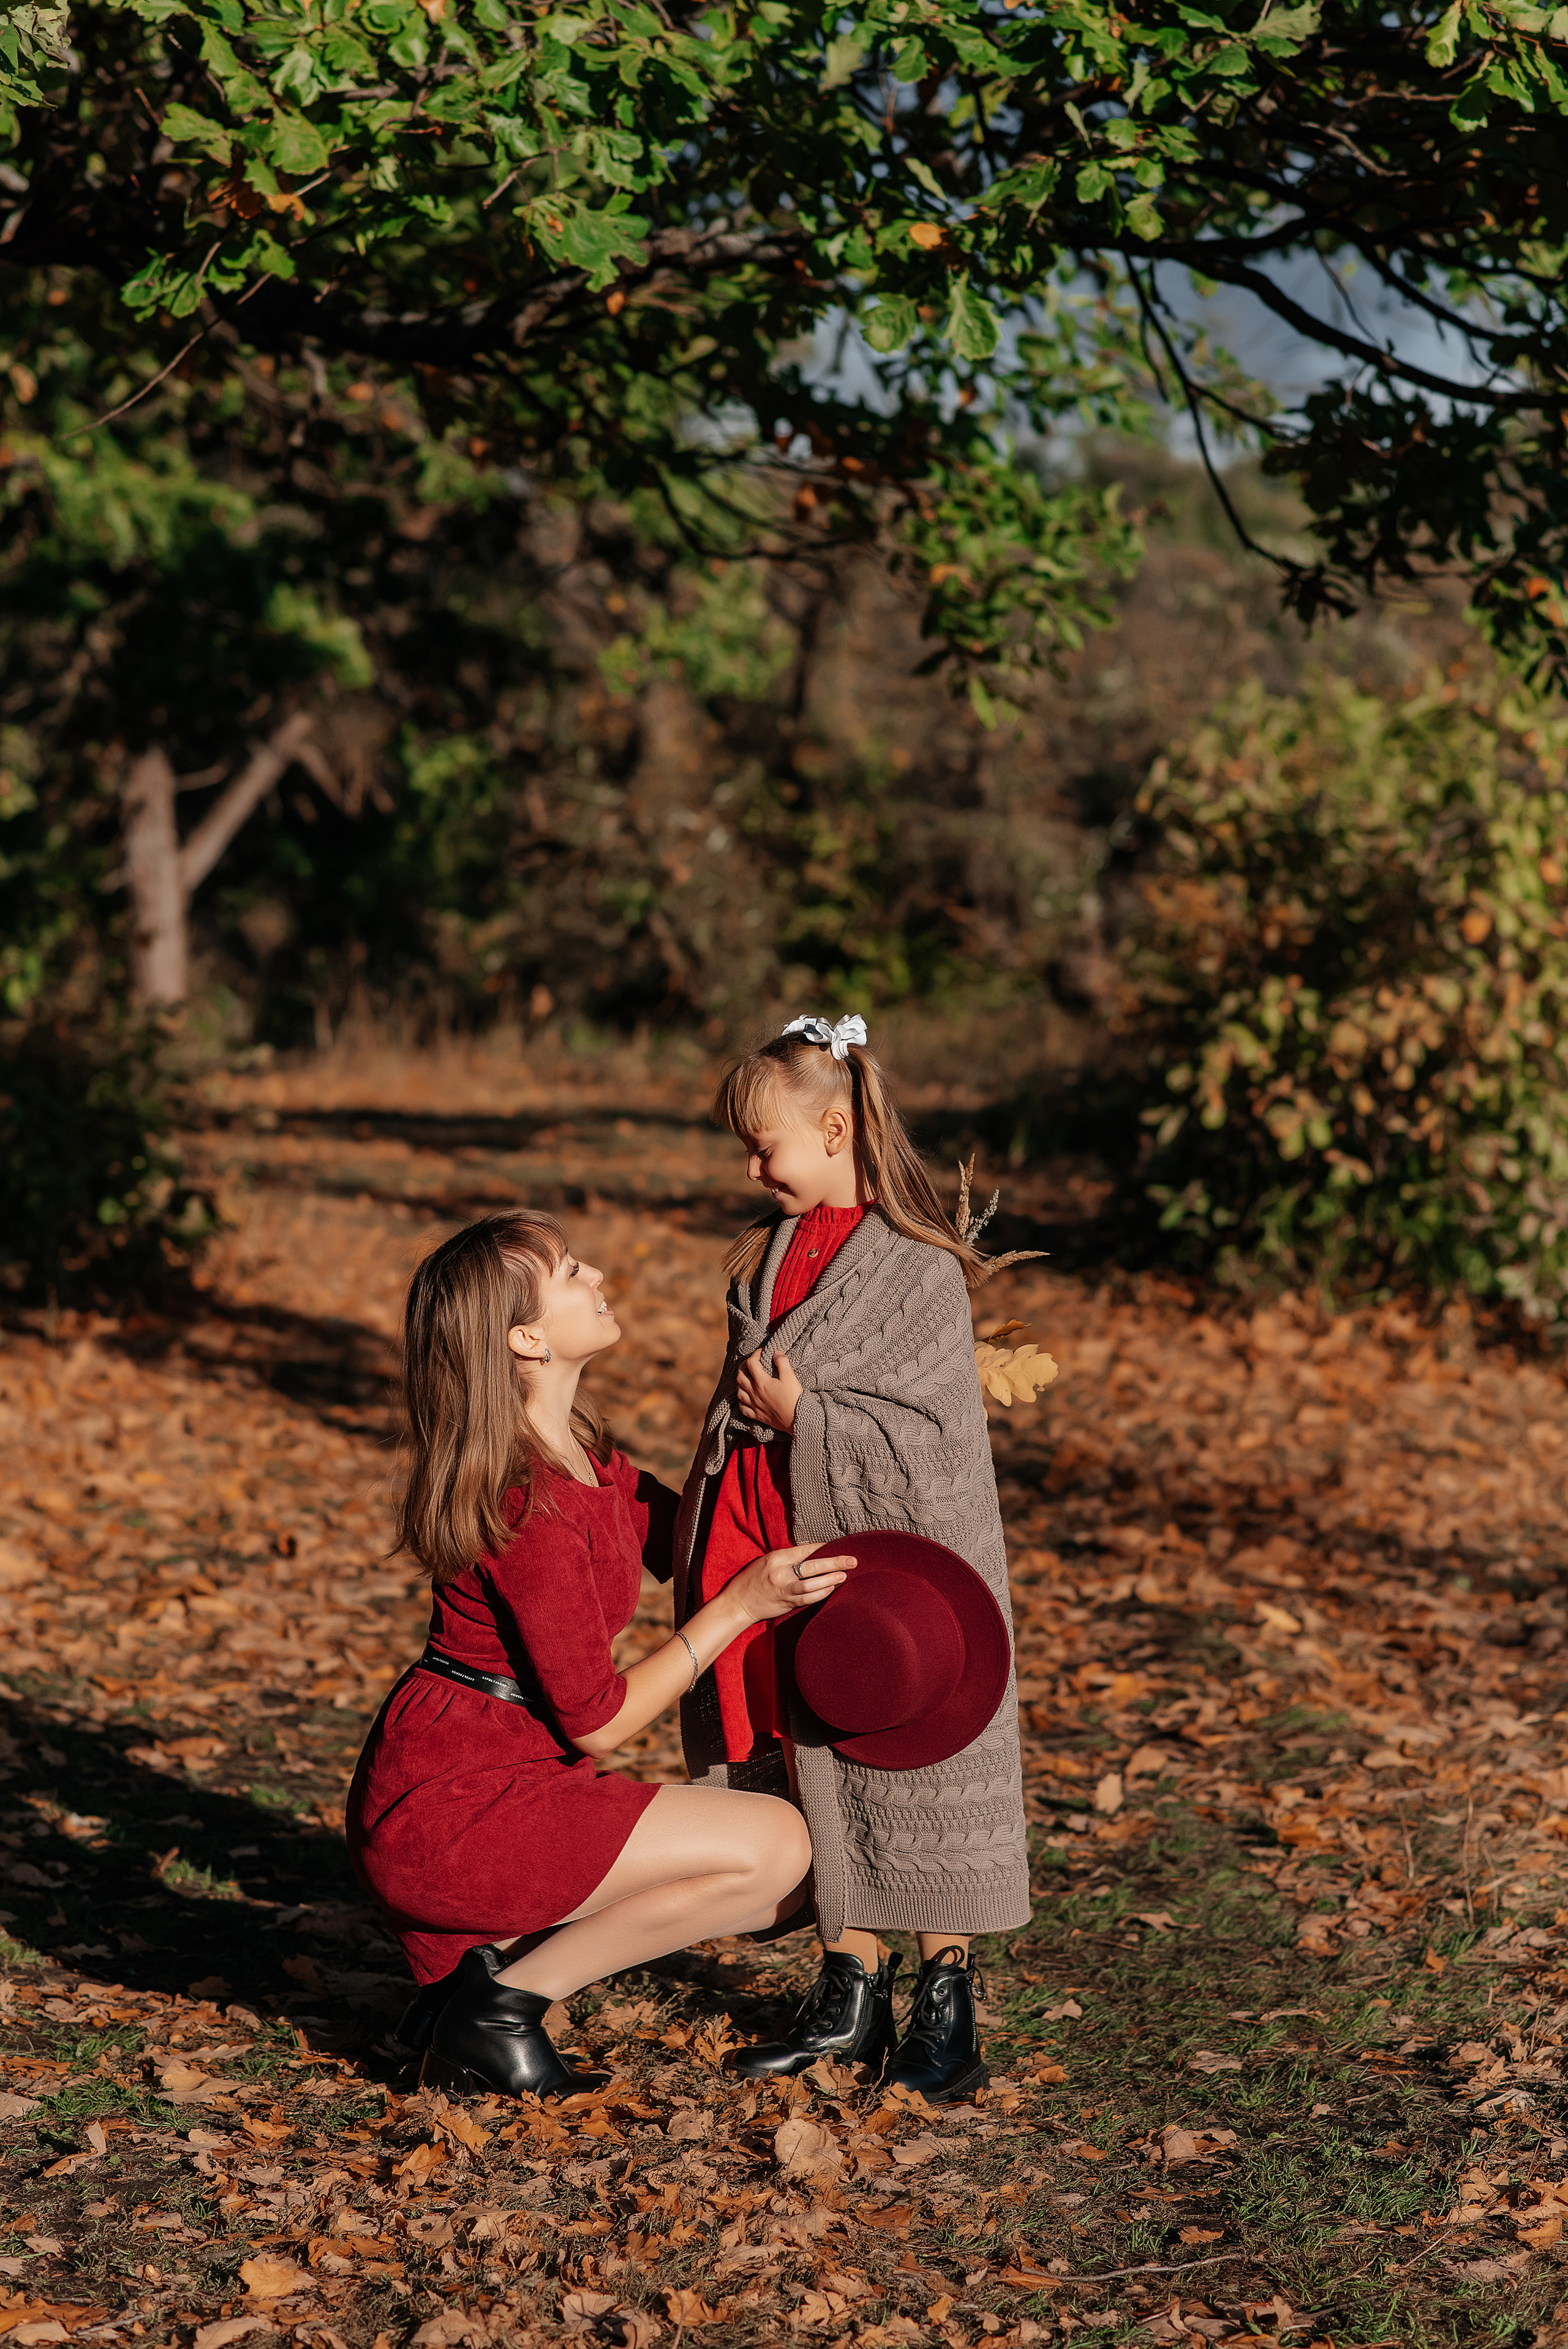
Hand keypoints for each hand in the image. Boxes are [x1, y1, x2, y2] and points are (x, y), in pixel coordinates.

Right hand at [730, 1541, 855, 1625]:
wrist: (737, 1603)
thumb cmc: (752, 1579)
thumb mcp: (767, 1561)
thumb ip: (788, 1560)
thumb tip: (814, 1556)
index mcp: (776, 1558)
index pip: (805, 1550)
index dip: (823, 1548)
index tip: (839, 1546)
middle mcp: (780, 1573)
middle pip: (812, 1566)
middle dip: (834, 1563)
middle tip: (852, 1561)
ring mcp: (783, 1589)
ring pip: (812, 1585)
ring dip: (830, 1580)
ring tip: (844, 1576)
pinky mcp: (786, 1603)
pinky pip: (807, 1599)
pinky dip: (821, 1594)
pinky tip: (831, 1589)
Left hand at [738, 1345, 801, 1432]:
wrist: (795, 1419)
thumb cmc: (793, 1398)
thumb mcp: (790, 1377)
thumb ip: (782, 1362)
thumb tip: (776, 1353)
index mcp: (762, 1382)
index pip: (752, 1363)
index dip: (756, 1354)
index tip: (763, 1352)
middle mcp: (754, 1392)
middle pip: (740, 1376)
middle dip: (743, 1366)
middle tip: (751, 1363)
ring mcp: (754, 1405)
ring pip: (739, 1392)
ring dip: (741, 1383)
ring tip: (747, 1379)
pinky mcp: (757, 1415)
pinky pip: (743, 1408)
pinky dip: (742, 1402)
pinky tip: (746, 1399)